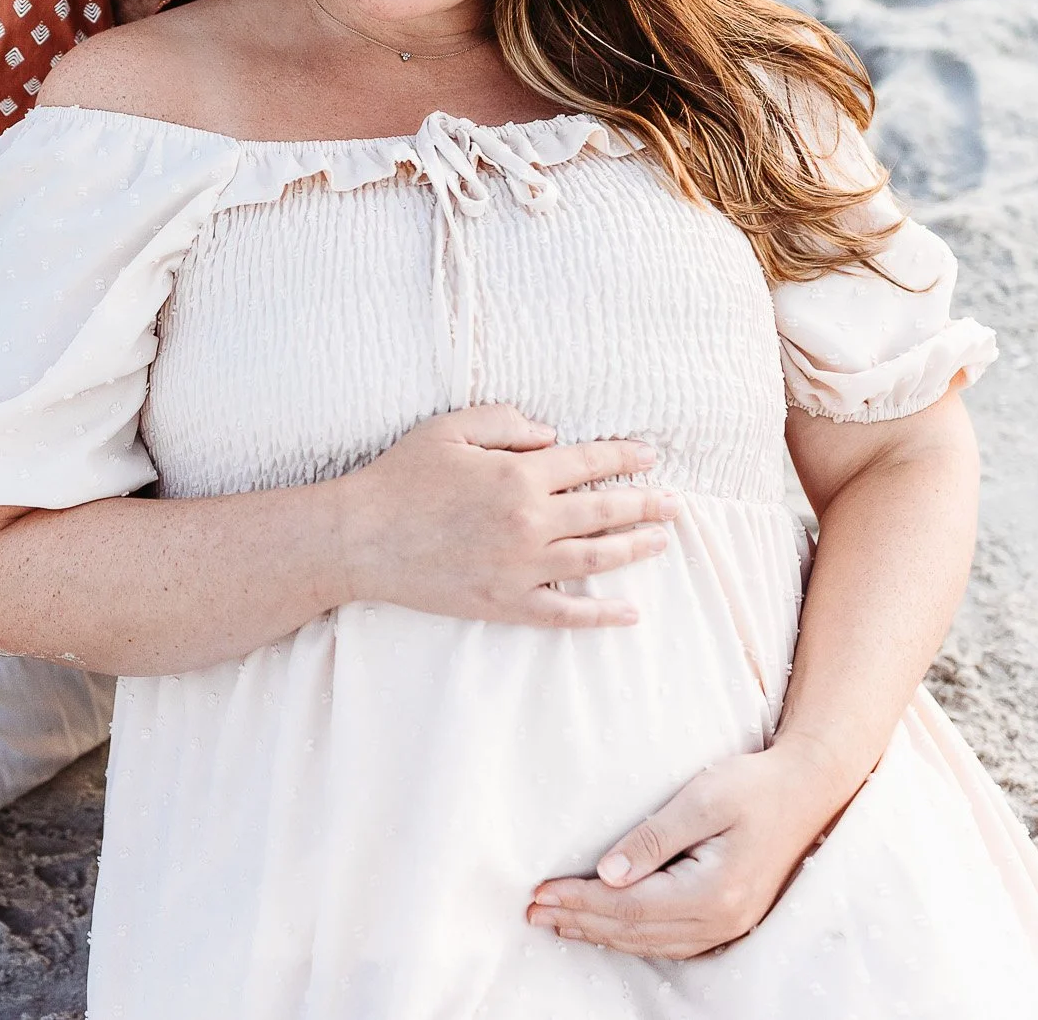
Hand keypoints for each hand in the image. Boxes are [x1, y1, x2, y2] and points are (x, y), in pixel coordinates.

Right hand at [330, 404, 677, 628]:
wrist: (362, 538)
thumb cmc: (400, 477)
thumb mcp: (449, 428)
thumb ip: (505, 422)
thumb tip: (552, 434)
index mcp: (518, 474)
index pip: (588, 462)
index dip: (623, 456)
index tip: (649, 456)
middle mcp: (529, 521)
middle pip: (604, 511)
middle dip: (645, 504)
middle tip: (674, 503)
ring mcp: (520, 567)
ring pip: (595, 559)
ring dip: (634, 549)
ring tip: (661, 542)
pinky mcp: (505, 603)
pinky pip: (564, 613)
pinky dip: (600, 615)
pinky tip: (629, 612)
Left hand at [526, 742, 855, 957]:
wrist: (808, 790)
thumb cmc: (754, 786)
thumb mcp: (702, 799)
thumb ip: (653, 838)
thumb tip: (606, 874)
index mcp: (713, 892)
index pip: (629, 906)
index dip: (580, 901)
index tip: (540, 892)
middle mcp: (721, 920)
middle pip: (635, 932)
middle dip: (581, 920)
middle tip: (533, 912)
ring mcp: (728, 925)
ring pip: (651, 943)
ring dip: (601, 933)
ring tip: (559, 921)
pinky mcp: (730, 919)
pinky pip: (671, 942)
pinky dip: (632, 937)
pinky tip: (608, 928)